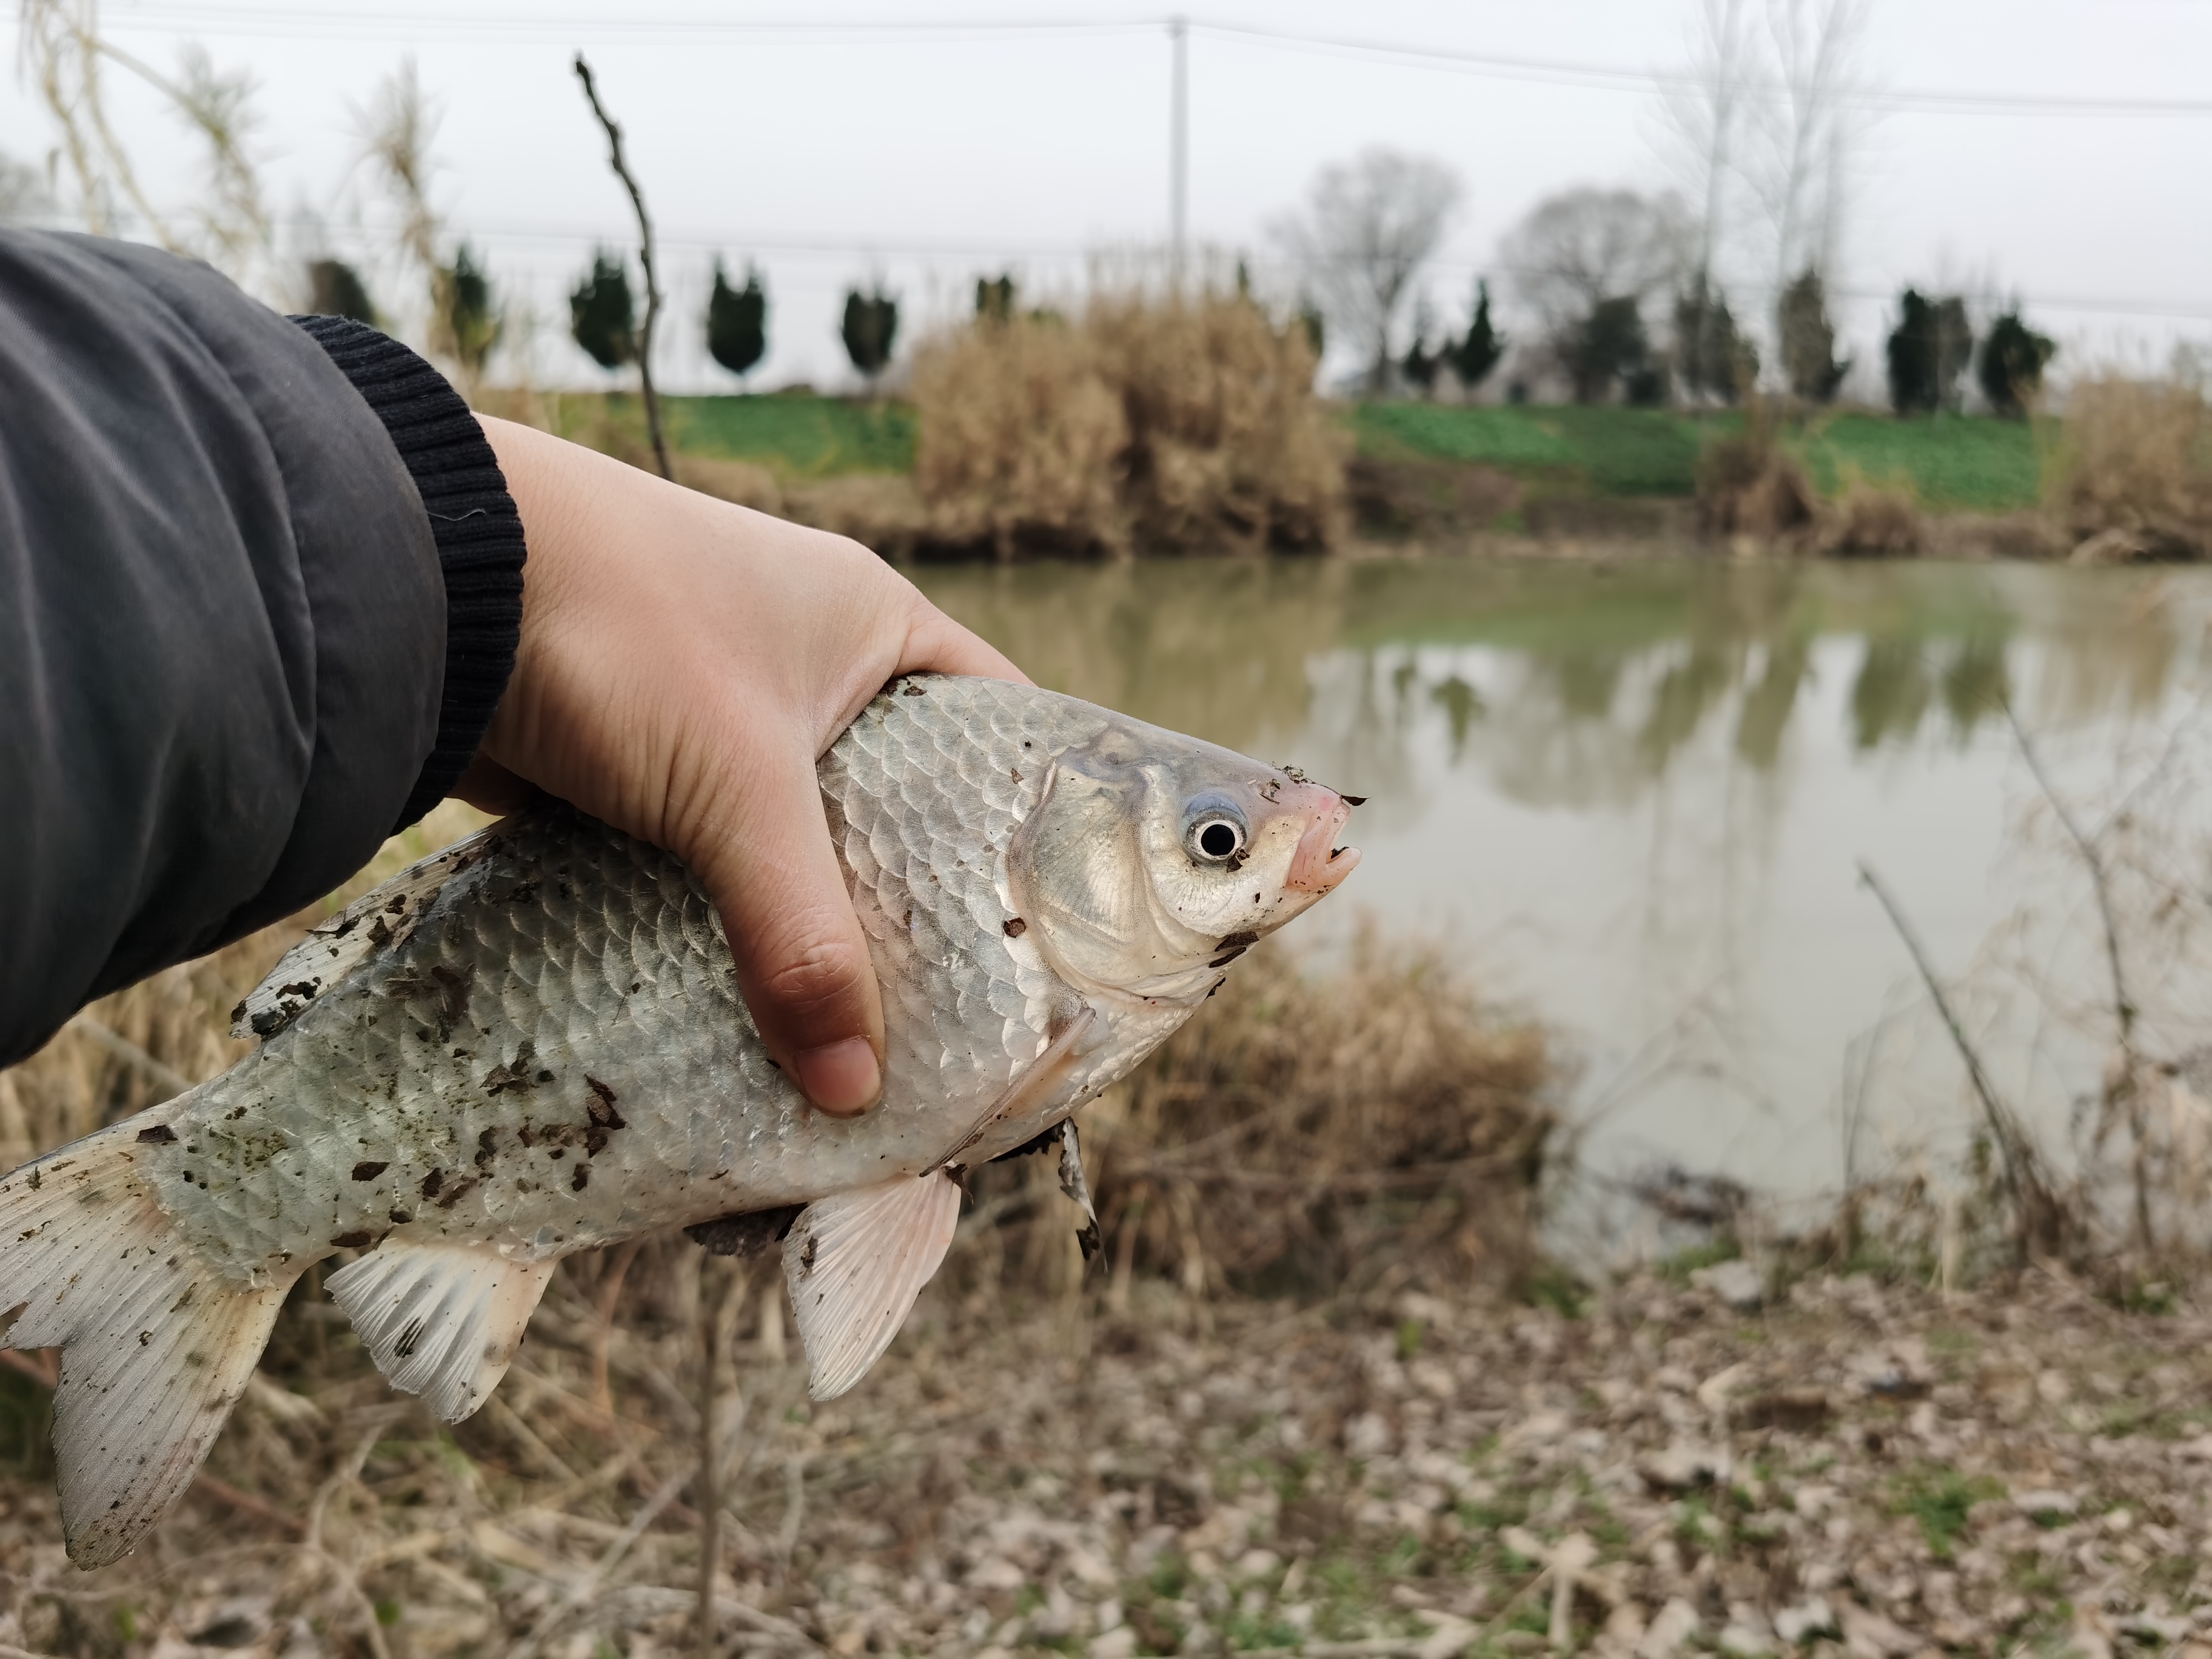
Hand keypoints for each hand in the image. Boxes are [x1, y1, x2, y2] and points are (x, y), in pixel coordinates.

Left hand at [463, 416, 1026, 1115]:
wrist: (422, 576)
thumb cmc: (620, 629)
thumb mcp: (735, 786)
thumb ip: (800, 936)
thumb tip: (851, 1091)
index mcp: (874, 627)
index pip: (1000, 728)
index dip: (1032, 826)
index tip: (1052, 932)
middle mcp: (807, 663)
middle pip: (897, 809)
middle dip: (910, 909)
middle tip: (951, 1021)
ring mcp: (716, 714)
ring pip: (791, 845)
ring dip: (804, 927)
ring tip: (850, 1038)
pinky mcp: (634, 766)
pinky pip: (704, 863)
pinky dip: (716, 925)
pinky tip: (737, 1008)